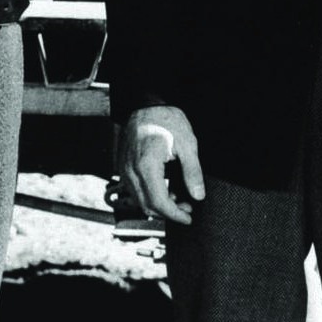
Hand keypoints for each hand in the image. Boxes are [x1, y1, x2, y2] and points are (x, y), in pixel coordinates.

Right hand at [122, 105, 205, 225]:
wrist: (145, 104)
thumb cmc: (166, 119)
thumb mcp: (187, 143)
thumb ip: (192, 171)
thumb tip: (198, 195)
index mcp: (147, 166)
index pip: (159, 202)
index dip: (175, 215)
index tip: (188, 217)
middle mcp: (131, 171)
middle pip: (147, 206)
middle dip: (168, 213)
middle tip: (187, 208)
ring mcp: (125, 170)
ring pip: (139, 201)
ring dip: (158, 206)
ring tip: (178, 198)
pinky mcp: (124, 168)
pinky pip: (134, 191)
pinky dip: (149, 196)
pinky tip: (165, 189)